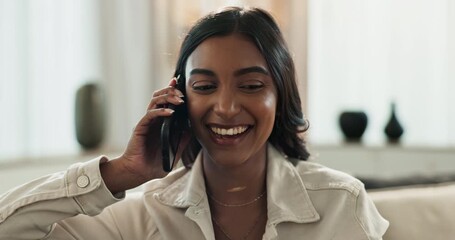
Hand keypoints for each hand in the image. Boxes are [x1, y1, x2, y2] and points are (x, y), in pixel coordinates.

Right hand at [101, 78, 186, 192]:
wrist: (138, 173)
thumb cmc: (154, 164)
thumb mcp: (173, 152)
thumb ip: (181, 141)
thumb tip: (192, 130)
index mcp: (160, 123)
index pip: (165, 102)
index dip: (171, 91)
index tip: (180, 84)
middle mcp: (153, 120)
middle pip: (159, 97)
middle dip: (171, 91)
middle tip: (182, 94)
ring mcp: (146, 122)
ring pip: (154, 101)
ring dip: (167, 97)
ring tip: (179, 100)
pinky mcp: (141, 127)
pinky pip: (150, 114)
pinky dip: (161, 111)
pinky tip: (171, 112)